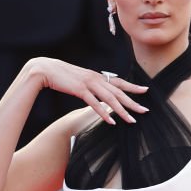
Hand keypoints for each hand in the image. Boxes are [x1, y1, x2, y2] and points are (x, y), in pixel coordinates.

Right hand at [29, 57, 148, 125]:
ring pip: (110, 99)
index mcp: (97, 76)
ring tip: (131, 120)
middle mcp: (96, 78)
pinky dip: (103, 113)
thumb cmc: (61, 75)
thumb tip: (98, 94)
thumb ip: (91, 86)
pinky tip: (111, 121)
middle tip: (145, 110)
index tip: (145, 90)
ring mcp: (89, 83)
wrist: (45, 69)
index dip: (132, 87)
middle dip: (133, 102)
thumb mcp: (80, 80)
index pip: (119, 82)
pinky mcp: (80, 90)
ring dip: (122, 111)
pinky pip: (95, 103)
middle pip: (118, 92)